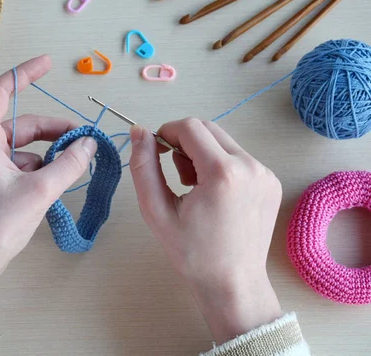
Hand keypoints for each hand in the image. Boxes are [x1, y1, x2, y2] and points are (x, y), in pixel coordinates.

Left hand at [0, 55, 96, 321]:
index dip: (25, 73)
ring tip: (73, 162)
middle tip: (82, 138)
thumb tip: (89, 145)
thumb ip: (68, 164)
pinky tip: (54, 180)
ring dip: (46, 150)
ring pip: (19, 145)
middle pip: (18, 123)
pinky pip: (14, 162)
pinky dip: (36, 166)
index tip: (49, 63)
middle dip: (51, 128)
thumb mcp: (39, 191)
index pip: (1, 91)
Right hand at [129, 118, 282, 342]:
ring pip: (224, 142)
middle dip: (184, 143)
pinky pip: (239, 158)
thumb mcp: (156, 211)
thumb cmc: (192, 253)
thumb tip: (139, 131)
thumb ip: (143, 167)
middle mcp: (250, 166)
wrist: (233, 283)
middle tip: (175, 176)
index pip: (190, 127)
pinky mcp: (271, 181)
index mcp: (223, 173)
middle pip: (208, 129)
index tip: (156, 152)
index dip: (166, 133)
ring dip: (202, 154)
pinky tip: (214, 196)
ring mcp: (265, 173)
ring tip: (194, 189)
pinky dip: (220, 166)